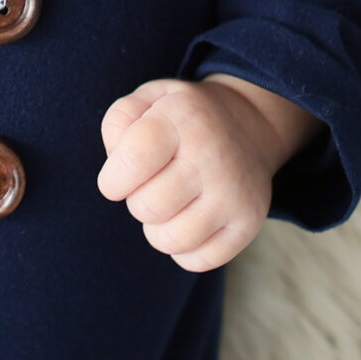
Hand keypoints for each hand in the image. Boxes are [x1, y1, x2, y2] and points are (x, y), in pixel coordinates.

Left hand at [96, 74, 321, 271]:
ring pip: (170, 241)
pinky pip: (197, 261)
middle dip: (137, 200)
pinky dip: (184, 249)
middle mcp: (214, 156)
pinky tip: (191, 219)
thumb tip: (118, 165)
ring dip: (158, 228)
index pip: (132, 162)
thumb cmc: (182, 119)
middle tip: (154, 183)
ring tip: (170, 203)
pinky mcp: (248, 224)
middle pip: (146, 208)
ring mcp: (235, 194)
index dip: (112, 179)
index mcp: (185, 119)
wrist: (248, 126)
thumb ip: (119, 122)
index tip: (118, 177)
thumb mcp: (149, 98)